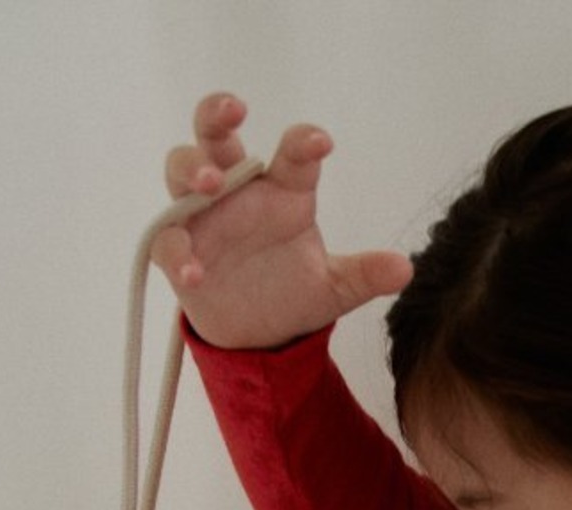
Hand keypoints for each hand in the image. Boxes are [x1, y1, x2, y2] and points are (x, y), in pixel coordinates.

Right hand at [152, 92, 412, 349]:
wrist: (259, 335)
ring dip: (192, 167)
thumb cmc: (293, 293)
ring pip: (181, 169)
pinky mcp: (180, 250)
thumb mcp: (334, 289)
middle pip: (216, 135)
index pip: (293, 155)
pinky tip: (195, 270)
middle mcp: (239, 192)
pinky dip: (177, 251)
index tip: (320, 142)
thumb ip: (363, 275)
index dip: (303, 142)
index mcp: (282, 191)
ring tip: (210, 183)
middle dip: (218, 115)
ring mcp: (204, 216)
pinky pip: (167, 240)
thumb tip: (404, 269)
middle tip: (235, 111)